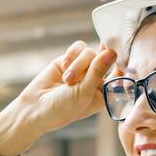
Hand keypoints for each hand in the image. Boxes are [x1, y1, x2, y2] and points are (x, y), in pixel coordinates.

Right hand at [0, 41, 119, 155]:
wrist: (35, 107)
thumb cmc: (62, 108)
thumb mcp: (83, 92)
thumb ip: (98, 71)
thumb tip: (112, 52)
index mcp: (104, 91)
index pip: (120, 72)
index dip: (121, 61)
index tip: (119, 51)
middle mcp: (95, 78)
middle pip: (104, 57)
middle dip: (92, 64)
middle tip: (80, 73)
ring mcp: (82, 68)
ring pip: (89, 52)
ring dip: (77, 64)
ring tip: (67, 80)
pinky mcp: (70, 59)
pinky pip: (77, 47)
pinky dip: (70, 56)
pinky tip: (63, 67)